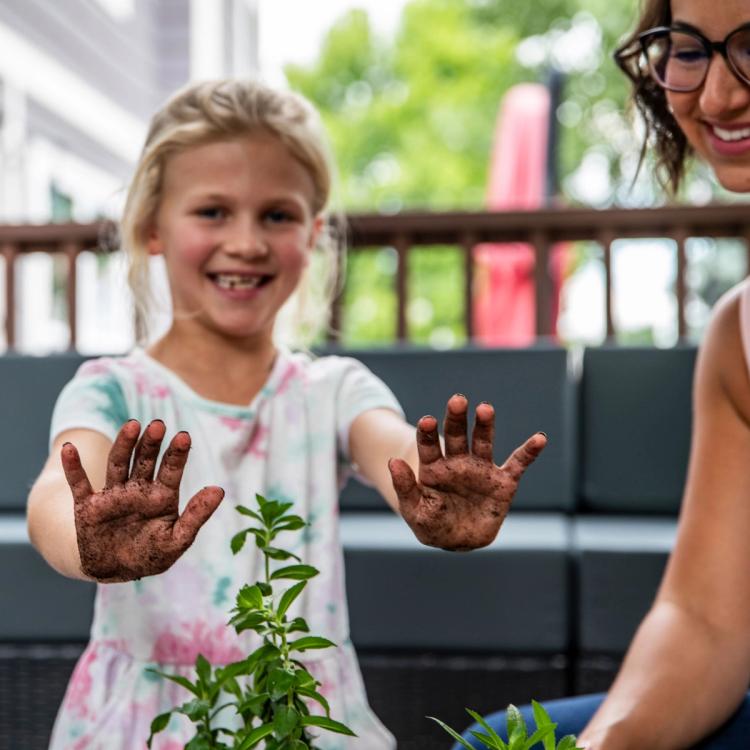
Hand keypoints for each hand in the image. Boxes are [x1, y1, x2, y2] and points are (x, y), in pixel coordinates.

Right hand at [61, 419, 223, 581]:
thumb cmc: (151, 555)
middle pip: (145, 460)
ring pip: (118, 464)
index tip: (183, 436)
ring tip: (132, 425)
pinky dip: (73, 467)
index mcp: (161, 496)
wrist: (115, 571)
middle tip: (159, 425)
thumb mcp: (177, 540)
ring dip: (123, 444)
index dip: (177, 454)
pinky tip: (68, 449)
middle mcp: (137, 489)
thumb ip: (196, 515)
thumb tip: (219, 490)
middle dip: (151, 443)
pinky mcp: (88, 506)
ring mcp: (112, 495)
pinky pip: (79, 484)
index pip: (171, 470)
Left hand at [388, 394, 545, 550]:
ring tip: (485, 408)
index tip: (428, 420)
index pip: (429, 445)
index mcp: (434, 468)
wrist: (457, 539)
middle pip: (456, 435)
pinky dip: (529, 452)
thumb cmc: (432, 523)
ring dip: (485, 425)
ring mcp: (481, 470)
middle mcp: (458, 463)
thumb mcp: (414, 510)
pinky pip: (517, 464)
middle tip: (457, 399)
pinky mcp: (502, 482)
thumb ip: (405, 487)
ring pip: (483, 442)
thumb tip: (393, 462)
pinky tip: (539, 439)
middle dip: (456, 418)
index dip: (428, 433)